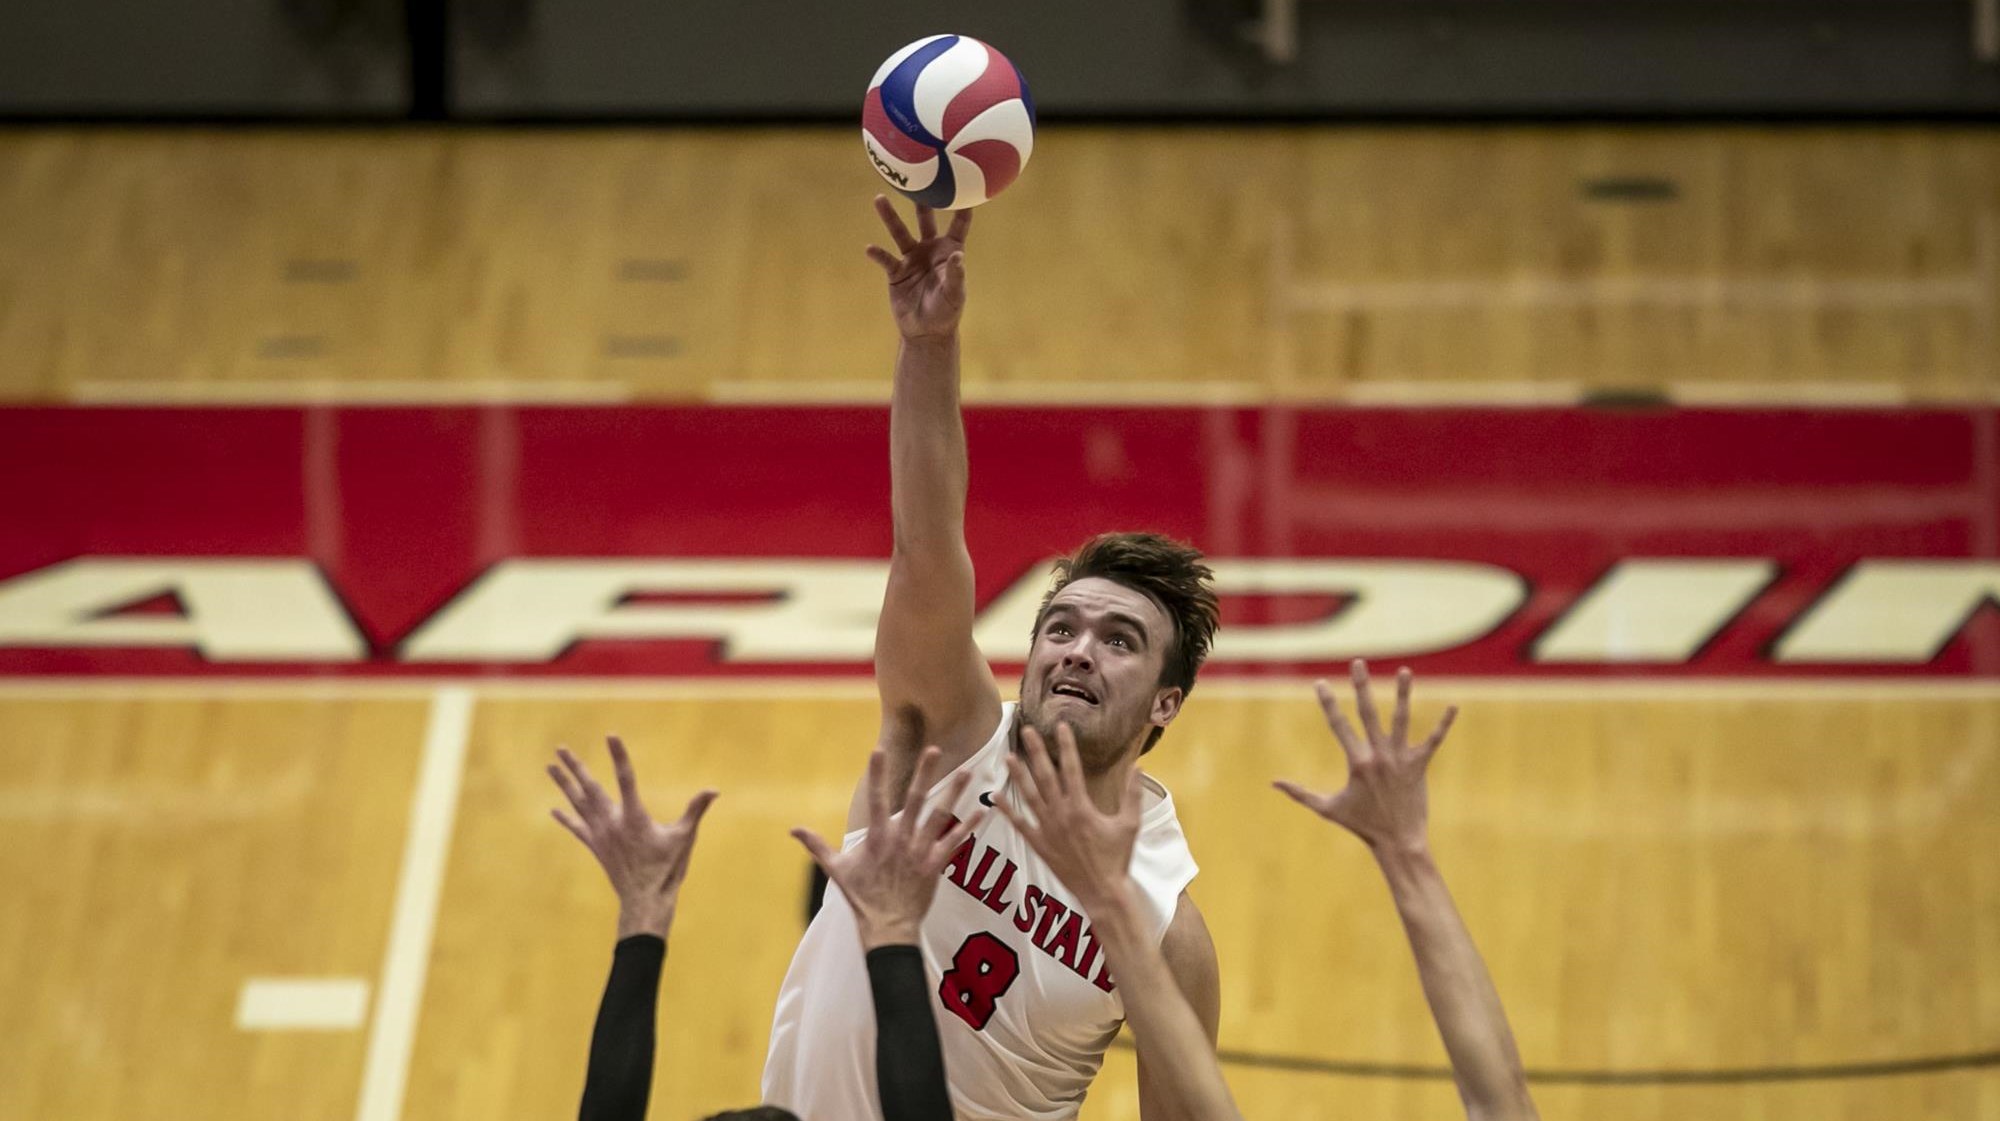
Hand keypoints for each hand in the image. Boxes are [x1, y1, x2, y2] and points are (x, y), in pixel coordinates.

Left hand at [548, 736, 717, 939]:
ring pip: (578, 804)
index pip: (626, 778)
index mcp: (635, 817)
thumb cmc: (668, 868)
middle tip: (560, 748)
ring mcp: (601, 835)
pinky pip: (577, 828)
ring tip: (550, 767)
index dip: (619, 756)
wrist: (645, 900)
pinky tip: (554, 809)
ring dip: (564, 784)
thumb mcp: (685, 837)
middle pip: (590, 788)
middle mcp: (612, 823)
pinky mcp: (596, 847)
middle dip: (576, 767)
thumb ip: (696, 810)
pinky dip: (565, 818)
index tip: (611, 736)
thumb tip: (714, 790)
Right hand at [792, 746, 983, 948]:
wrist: (888, 927)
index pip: (876, 799)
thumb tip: (792, 829)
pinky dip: (969, 826)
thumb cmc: (861, 897)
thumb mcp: (836, 869)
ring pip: (941, 816)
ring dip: (954, 793)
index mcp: (878, 837)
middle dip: (925, 773)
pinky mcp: (936, 865)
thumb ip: (816, 845)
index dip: (877, 774)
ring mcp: (921, 851)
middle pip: (916, 800)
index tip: (879, 749)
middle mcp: (901, 840)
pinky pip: (956, 842)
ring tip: (967, 771)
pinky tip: (983, 810)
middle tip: (934, 749)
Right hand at [866, 195, 971, 338]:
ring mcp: (911, 259)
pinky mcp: (896, 273)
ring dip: (889, 217)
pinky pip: (885, 260)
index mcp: (949, 250)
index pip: (958, 224)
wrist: (926, 331)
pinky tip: (869, 248)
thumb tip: (958, 256)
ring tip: (879, 198)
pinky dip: (878, 254)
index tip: (964, 183)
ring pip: (899, 232)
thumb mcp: (955, 294)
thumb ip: (956, 275)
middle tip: (916, 176)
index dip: (962, 206)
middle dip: (922, 200)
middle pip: (925, 219)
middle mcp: (929, 249)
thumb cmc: (947, 312)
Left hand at [995, 723, 1142, 914]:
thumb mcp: (1130, 824)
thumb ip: (1133, 794)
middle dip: (1036, 752)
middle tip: (1026, 731)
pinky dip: (1007, 811)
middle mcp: (1061, 814)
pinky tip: (995, 797)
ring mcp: (1047, 829)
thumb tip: (1139, 767)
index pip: (1072, 768)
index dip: (1066, 745)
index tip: (1061, 726)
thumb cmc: (1118, 858)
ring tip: (1009, 757)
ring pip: (1029, 797)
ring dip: (1018, 776)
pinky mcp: (1039, 845)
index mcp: (1082, 807)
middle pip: (1045, 776)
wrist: (1102, 891)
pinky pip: (1019, 825)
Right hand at [1274, 660, 1457, 852]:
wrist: (1398, 842)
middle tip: (1358, 662)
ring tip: (1405, 670)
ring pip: (1402, 719)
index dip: (1328, 703)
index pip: (1338, 725)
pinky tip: (1454, 707)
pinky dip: (1443, 724)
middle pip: (1368, 713)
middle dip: (1361, 686)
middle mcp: (1378, 755)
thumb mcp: (1327, 809)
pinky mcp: (1419, 766)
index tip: (1320, 682)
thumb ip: (1300, 793)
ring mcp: (1400, 759)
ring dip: (1403, 694)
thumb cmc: (1362, 826)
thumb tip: (1273, 783)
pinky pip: (1433, 741)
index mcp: (1356, 762)